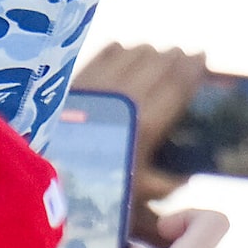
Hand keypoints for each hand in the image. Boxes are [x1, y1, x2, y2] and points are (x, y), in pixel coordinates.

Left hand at [72, 44, 209, 206]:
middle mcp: (124, 97)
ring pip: (132, 53)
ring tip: (158, 55)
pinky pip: (104, 54)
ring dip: (150, 52)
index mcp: (145, 123)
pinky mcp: (75, 81)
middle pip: (157, 62)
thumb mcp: (137, 196)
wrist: (44, 177)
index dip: (192, 67)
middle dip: (174, 56)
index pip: (177, 84)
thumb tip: (189, 176)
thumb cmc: (92, 191)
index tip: (202, 57)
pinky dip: (120, 51)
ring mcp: (98, 85)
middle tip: (185, 54)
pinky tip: (125, 51)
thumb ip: (167, 186)